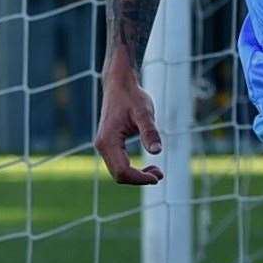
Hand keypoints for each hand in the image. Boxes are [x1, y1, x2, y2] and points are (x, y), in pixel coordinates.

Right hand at [95, 65, 164, 184]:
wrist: (119, 83)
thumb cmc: (132, 96)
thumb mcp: (144, 113)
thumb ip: (149, 132)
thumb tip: (156, 152)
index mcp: (108, 140)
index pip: (122, 171)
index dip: (140, 178)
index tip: (159, 176)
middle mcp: (102, 145)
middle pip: (118, 175)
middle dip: (139, 178)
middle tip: (160, 173)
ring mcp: (103, 145)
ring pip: (118, 171)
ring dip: (136, 175)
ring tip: (156, 170)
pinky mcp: (108, 144)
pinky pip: (118, 164)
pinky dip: (132, 169)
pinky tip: (147, 166)